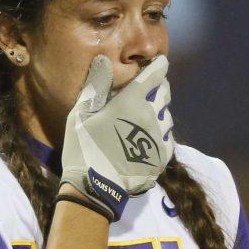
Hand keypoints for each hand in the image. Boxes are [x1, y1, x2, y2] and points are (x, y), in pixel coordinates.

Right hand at [59, 54, 173, 221]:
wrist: (96, 188)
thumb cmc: (83, 148)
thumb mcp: (81, 114)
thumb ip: (96, 85)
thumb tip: (103, 60)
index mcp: (132, 101)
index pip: (155, 74)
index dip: (158, 66)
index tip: (158, 62)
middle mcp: (151, 115)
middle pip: (165, 92)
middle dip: (158, 87)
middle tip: (148, 91)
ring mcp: (159, 136)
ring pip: (167, 116)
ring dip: (158, 112)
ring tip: (145, 119)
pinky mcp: (162, 156)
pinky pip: (168, 138)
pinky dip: (160, 134)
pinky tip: (148, 140)